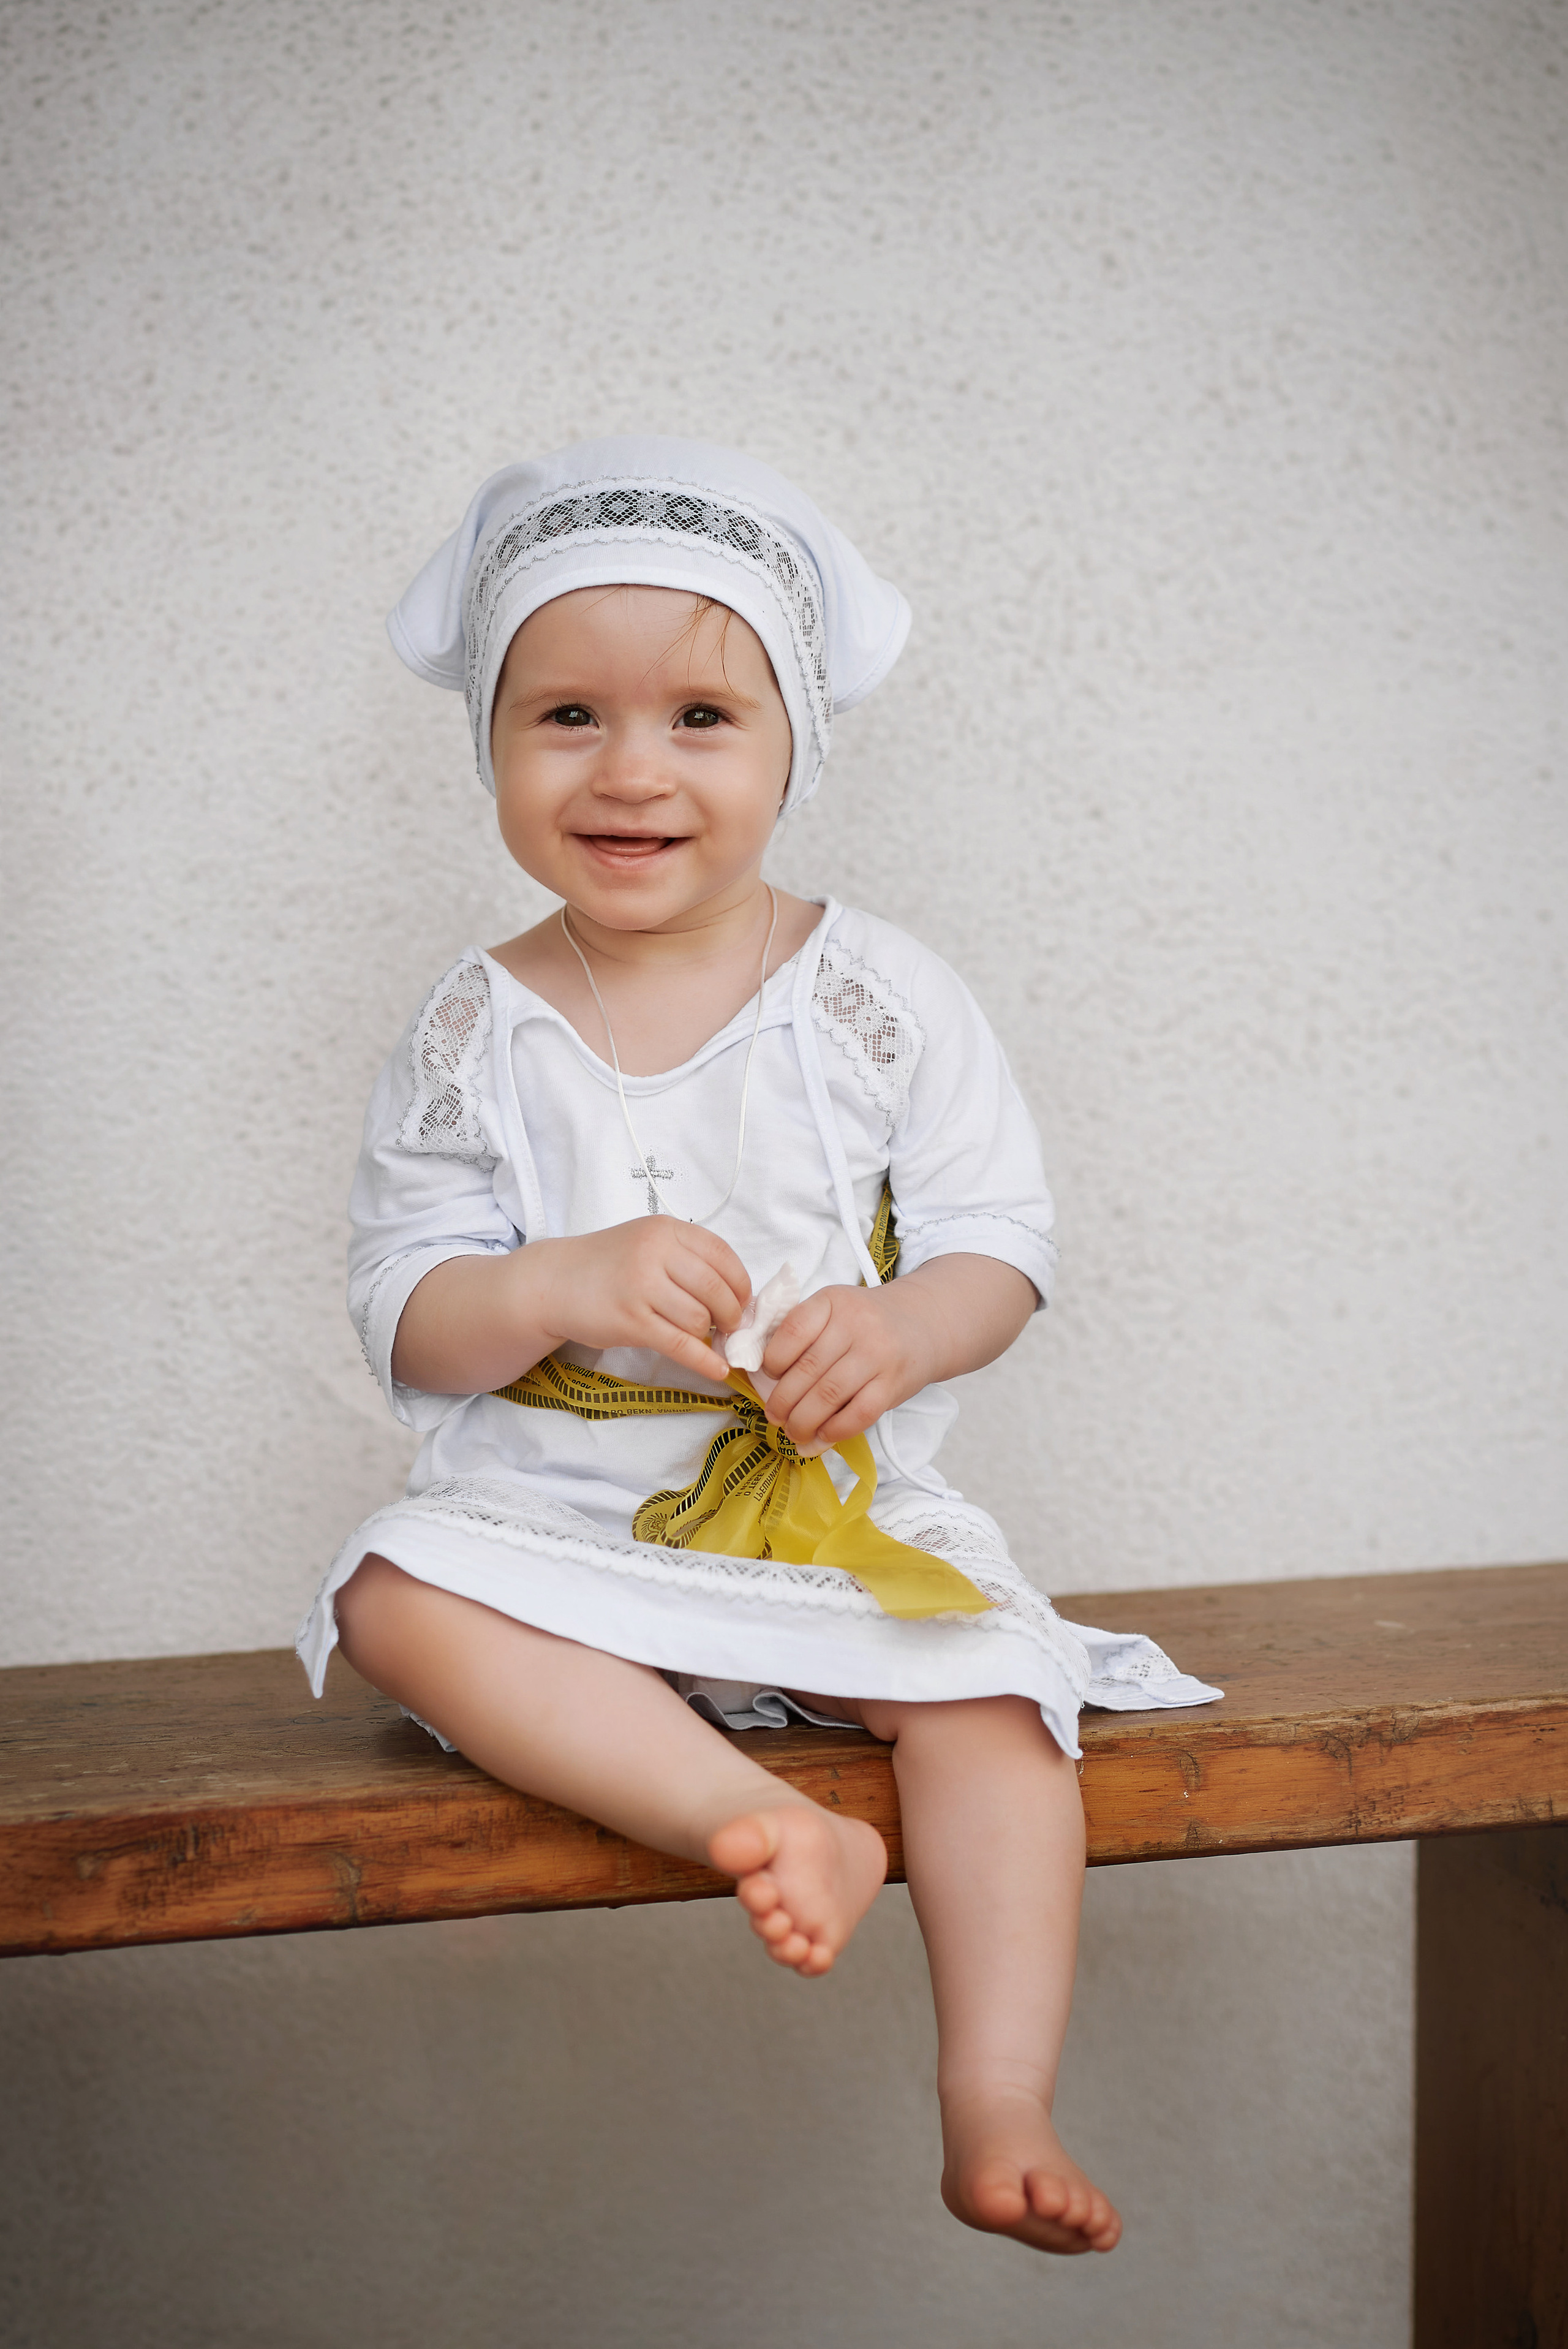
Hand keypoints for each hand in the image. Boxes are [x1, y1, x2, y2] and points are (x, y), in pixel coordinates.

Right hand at [533, 1217, 749, 1383]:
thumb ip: (686, 1257)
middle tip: (728, 1325)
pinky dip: (705, 1361)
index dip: (740, 1284)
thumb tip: (734, 1294)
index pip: (723, 1257)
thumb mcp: (647, 1242)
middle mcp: (655, 1253)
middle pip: (717, 1290)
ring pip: (699, 1319)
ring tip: (700, 1335)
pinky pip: (680, 1345)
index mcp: (665, 1230)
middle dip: (731, 1314)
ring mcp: (641, 1287)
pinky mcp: (631, 1322)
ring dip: (707, 1333)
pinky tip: (718, 1370)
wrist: (553, 1282)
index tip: (741, 1301)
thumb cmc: (606, 1264)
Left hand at [758, 1282, 930, 1450]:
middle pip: (807, 1370)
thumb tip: (760, 1374)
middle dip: (783, 1401)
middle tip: (774, 1416)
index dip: (773, 1360)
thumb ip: (802, 1331)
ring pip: (829, 1395)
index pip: (793, 1331)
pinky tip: (821, 1438)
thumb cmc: (866, 1321)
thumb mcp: (834, 1309)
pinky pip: (858, 1414)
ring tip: (793, 1432)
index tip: (768, 1376)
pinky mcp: (893, 1385)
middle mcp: (856, 1325)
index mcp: (832, 1302)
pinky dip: (834, 1431)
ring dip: (804, 1422)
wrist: (924, 1323)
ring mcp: (877, 1355)